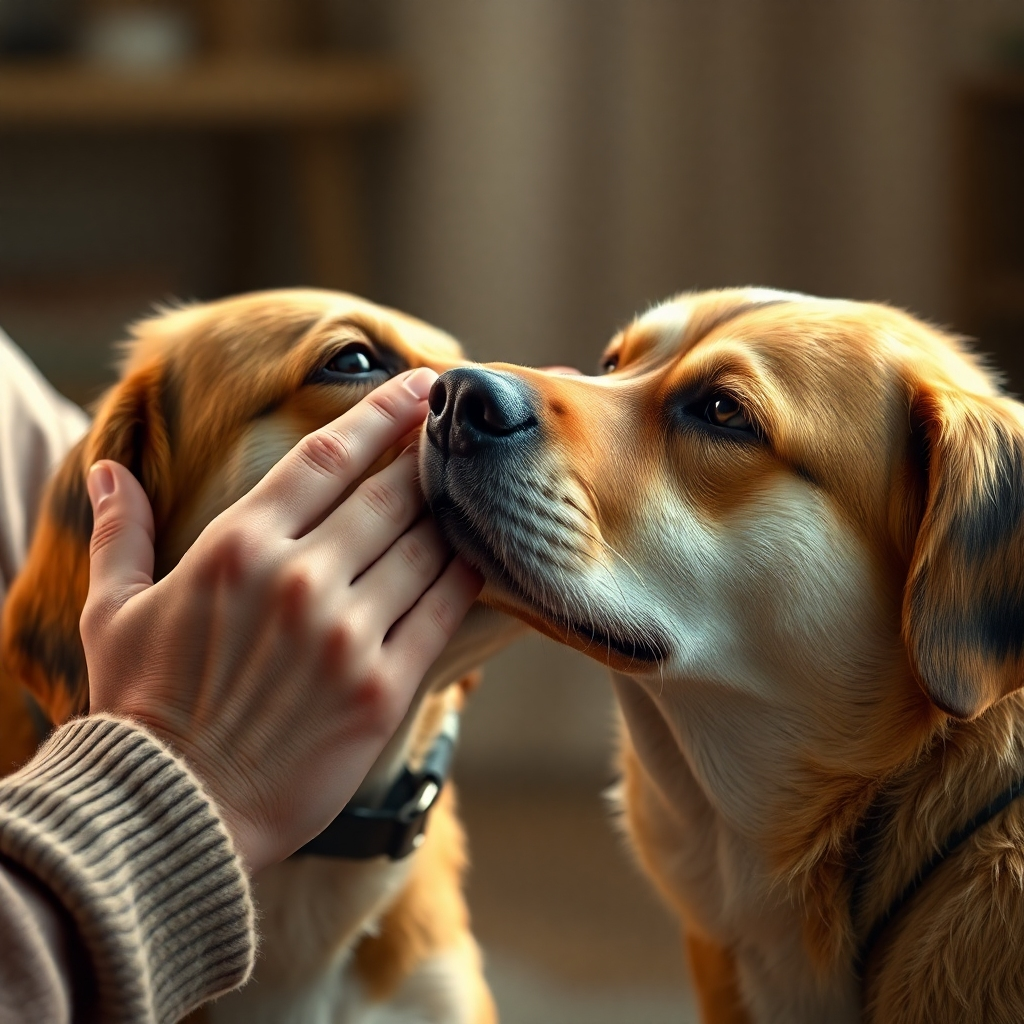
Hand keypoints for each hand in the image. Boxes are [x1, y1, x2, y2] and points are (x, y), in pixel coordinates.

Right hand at [80, 368, 481, 874]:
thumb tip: (109, 469)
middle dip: (430, 455)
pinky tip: (479, 555)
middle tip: (460, 433)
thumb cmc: (143, 708)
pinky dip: (466, 576)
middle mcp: (300, 580)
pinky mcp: (383, 687)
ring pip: (426, 546)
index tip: (419, 388)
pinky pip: (443, 611)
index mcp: (238, 548)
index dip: (382, 413)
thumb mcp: (115, 612)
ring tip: (475, 490)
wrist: (174, 814)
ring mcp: (347, 634)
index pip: (328, 457)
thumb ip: (121, 533)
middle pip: (390, 494)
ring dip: (453, 512)